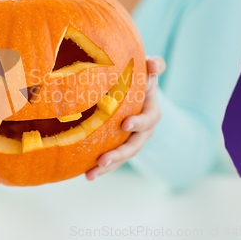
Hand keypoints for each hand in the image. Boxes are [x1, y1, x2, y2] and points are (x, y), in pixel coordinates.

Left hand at [85, 56, 165, 180]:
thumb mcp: (147, 69)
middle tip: (102, 160)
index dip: (139, 123)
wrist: (132, 89)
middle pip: (134, 146)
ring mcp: (131, 140)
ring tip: (91, 174)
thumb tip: (153, 65)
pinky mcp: (118, 146)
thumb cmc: (139, 76)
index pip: (149, 119)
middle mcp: (144, 131)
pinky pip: (112, 159)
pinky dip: (100, 168)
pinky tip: (86, 175)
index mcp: (151, 112)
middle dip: (119, 154)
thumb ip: (154, 65)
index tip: (125, 124)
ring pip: (122, 157)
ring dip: (108, 167)